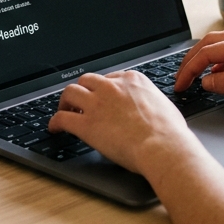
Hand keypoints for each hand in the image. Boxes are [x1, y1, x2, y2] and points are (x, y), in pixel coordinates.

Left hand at [48, 71, 199, 173]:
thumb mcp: (163, 105)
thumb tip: (149, 109)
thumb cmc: (169, 131)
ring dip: (65, 101)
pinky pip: (62, 117)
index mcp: (132, 80)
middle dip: (83, 90)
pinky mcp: (86, 124)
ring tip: (65, 110)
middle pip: (87, 80)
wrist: (162, 145)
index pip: (110, 77)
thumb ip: (149, 101)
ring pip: (70, 92)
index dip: (103, 89)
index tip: (101, 97)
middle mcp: (112, 87)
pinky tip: (54, 128)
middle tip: (80, 102)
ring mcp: (97, 103)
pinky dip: (55, 122)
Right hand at [174, 29, 223, 106]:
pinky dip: (221, 60)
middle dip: (191, 60)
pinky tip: (221, 74)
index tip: (180, 85)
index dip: (189, 70)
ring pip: (222, 43)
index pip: (207, 53)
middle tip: (180, 78)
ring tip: (195, 75)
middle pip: (211, 43)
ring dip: (205, 58)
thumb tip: (206, 82)